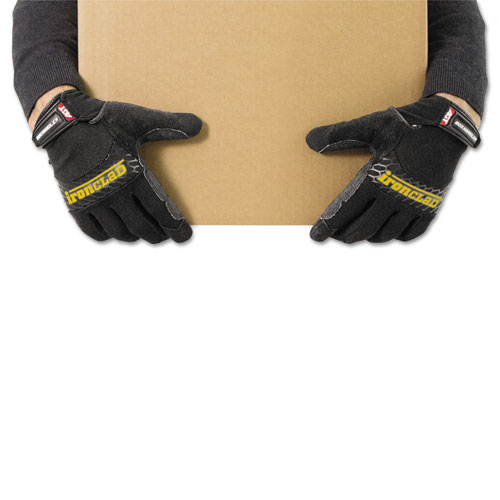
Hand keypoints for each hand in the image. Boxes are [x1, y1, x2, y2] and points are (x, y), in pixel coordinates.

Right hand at [33, 90, 201, 242]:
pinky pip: (93, 231)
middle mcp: (114, 192)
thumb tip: (200, 125)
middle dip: (157, 235)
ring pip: (119, 232)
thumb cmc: (103, 121)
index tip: (184, 236)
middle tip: (165, 235)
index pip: (160, 210)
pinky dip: (107, 236)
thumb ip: (169, 124)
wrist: (63, 123)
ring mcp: (93, 200)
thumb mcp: (138, 119)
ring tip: (143, 233)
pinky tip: (115, 231)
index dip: (175, 226)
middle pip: (141, 226)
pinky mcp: (75, 203)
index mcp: (133, 175)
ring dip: (135, 236)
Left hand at [306, 96, 479, 243]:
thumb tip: (310, 140)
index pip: (345, 211)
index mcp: (376, 180)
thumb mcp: (371, 125)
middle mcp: (394, 198)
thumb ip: (339, 134)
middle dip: (345, 235)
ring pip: (386, 234)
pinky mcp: (431, 207)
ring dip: (368, 237)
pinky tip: (387, 230)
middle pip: (363, 229)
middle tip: (335, 235)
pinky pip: (411, 233)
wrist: (448, 127)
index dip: (328, 226)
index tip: (315, 236)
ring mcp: (414, 205)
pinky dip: (396, 236)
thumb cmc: (407, 125)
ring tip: (358, 232)